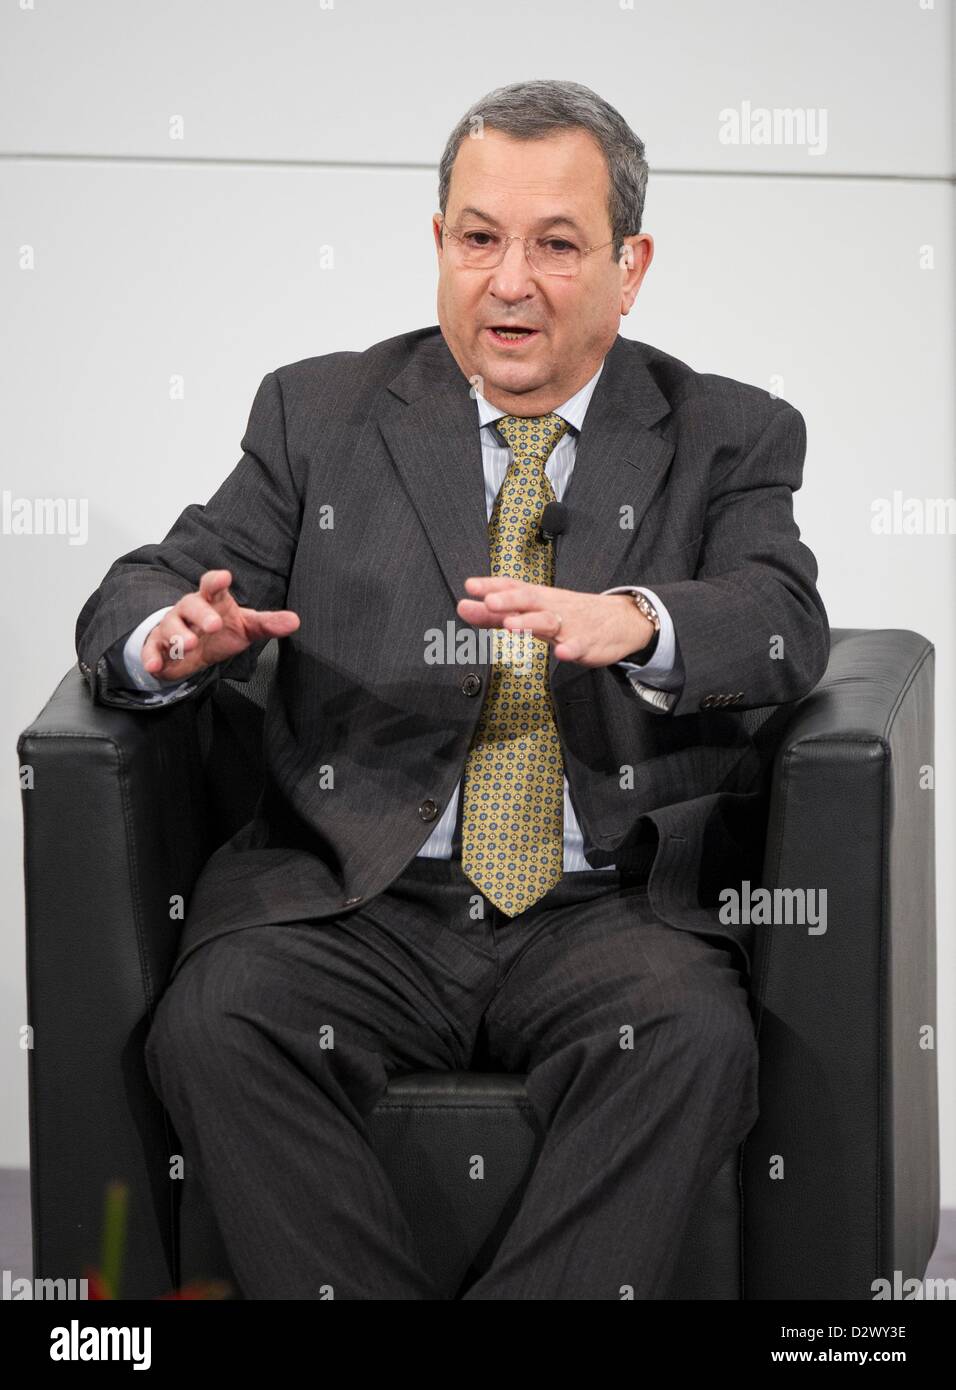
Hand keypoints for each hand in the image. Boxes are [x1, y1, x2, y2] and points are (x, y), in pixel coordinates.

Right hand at [141, 569, 299, 680]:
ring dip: (179, 635)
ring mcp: (171, 626)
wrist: (191, 649)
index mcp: (211, 600)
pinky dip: (151, 656)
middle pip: (191, 605)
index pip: (211, 585)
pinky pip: (151, 649)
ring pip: (171, 626)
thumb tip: (295, 620)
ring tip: (188, 645)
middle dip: (200, 614)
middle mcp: (189, 609)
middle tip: (212, 625)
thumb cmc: (220, 630)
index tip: (223, 578)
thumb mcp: (245, 627)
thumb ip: (267, 623)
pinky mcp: (158, 646)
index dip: (216, 581)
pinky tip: (155, 666)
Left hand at [457, 577, 653, 667]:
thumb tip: (463, 607)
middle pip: (529, 599)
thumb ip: (495, 614)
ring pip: (549, 621)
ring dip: (530, 622)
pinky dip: (570, 649)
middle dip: (508, 600)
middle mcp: (551, 608)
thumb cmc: (570, 615)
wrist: (621, 621)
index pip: (513, 587)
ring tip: (511, 625)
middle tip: (488, 601)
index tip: (470, 586)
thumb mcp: (533, 612)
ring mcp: (570, 625)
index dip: (492, 586)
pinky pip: (579, 646)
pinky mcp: (588, 643)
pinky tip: (561, 653)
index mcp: (538, 599)